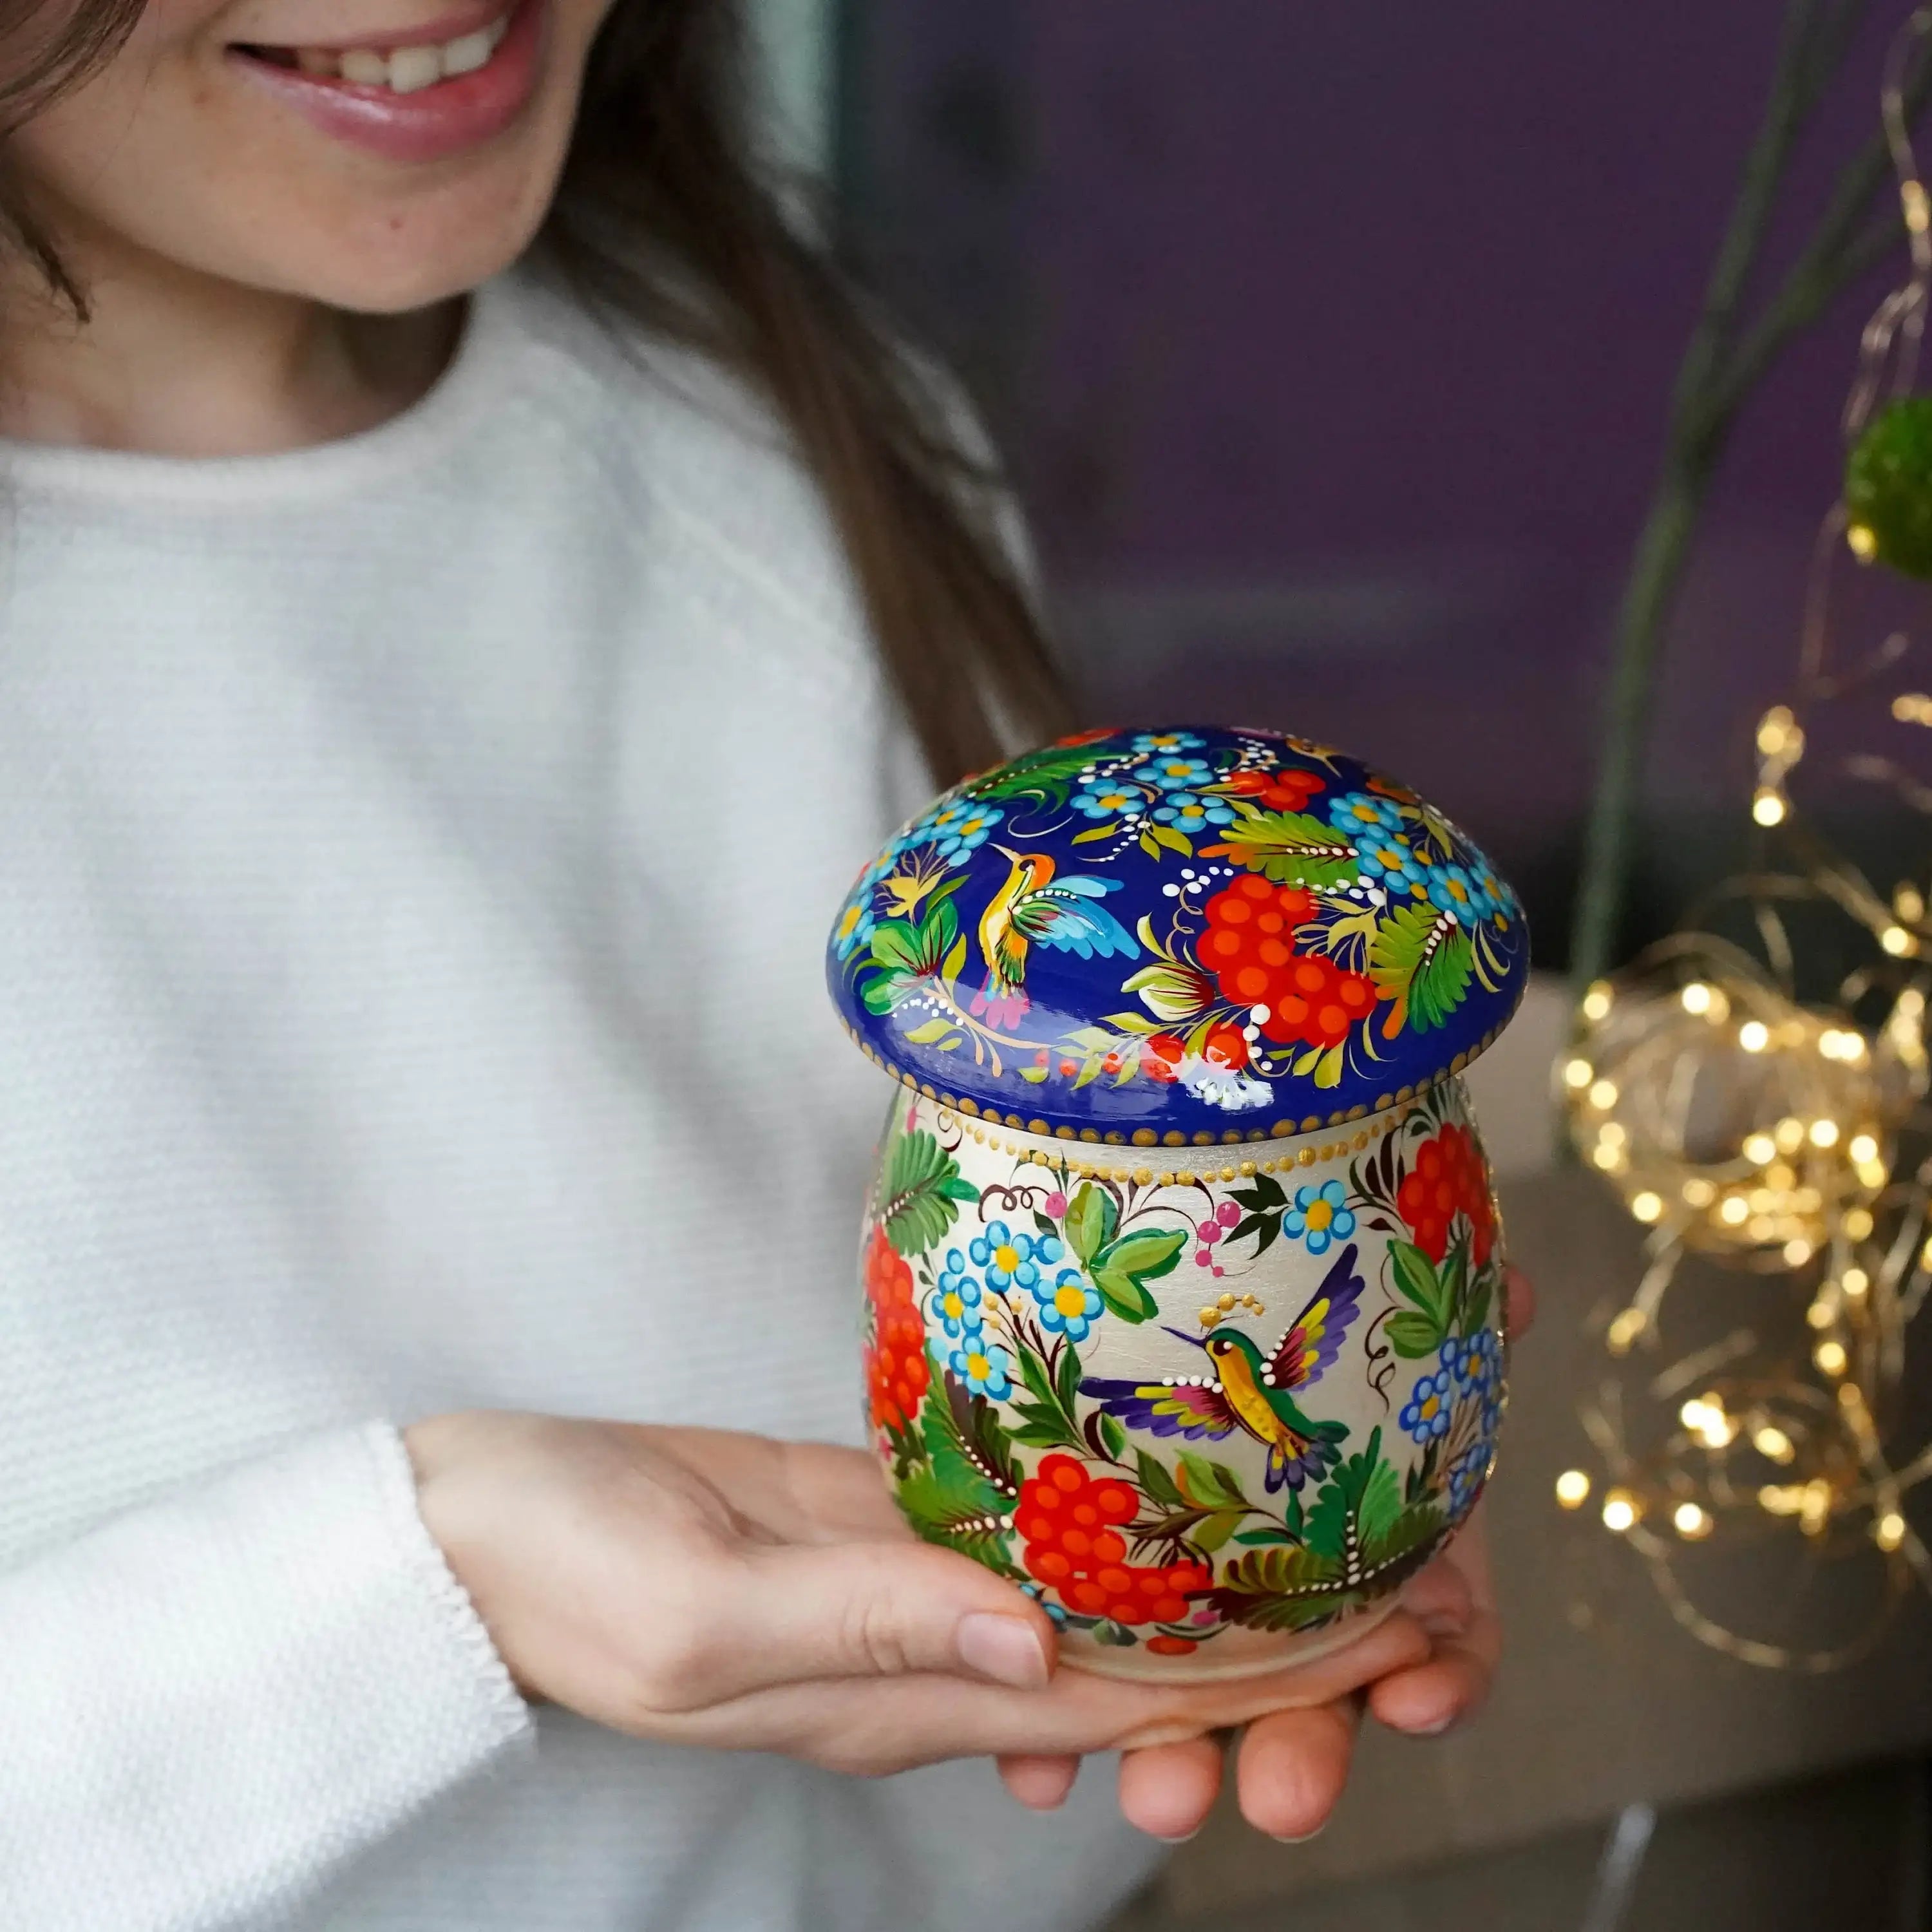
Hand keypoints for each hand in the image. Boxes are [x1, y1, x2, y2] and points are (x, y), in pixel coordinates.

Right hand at [404, 1410, 1434, 1779]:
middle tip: (1418, 1570)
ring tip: (1332, 1518)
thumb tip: (1031, 1636)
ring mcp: (902, 1585)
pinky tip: (1163, 1484)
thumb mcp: (700, 1611)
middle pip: (1134, 1660)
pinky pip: (1011, 1532)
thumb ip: (863, 1620)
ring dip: (1206, 1575)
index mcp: (897, 1692)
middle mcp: (926, 1653)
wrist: (471, 1527)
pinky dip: (1103, 1522)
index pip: (1123, 1694)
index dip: (1263, 1672)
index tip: (1396, 1632)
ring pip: (1088, 1597)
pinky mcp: (869, 1519)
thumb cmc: (561, 1570)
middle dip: (1276, 1638)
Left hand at [997, 1266, 1536, 1839]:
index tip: (1415, 1699)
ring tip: (1159, 1797)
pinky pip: (1083, 1704)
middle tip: (1285, 1798)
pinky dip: (1063, 1747)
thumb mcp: (1347, 1339)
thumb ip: (1436, 1323)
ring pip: (1199, 1727)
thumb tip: (1522, 1290)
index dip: (1440, 1683)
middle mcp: (1296, 1625)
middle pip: (1317, 1713)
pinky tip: (1038, 1776)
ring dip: (1182, 1771)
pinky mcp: (1094, 1638)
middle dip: (1306, 1759)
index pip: (1435, 1651)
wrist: (1147, 1351)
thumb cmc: (1282, 1356)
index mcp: (1375, 1570)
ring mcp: (1198, 1643)